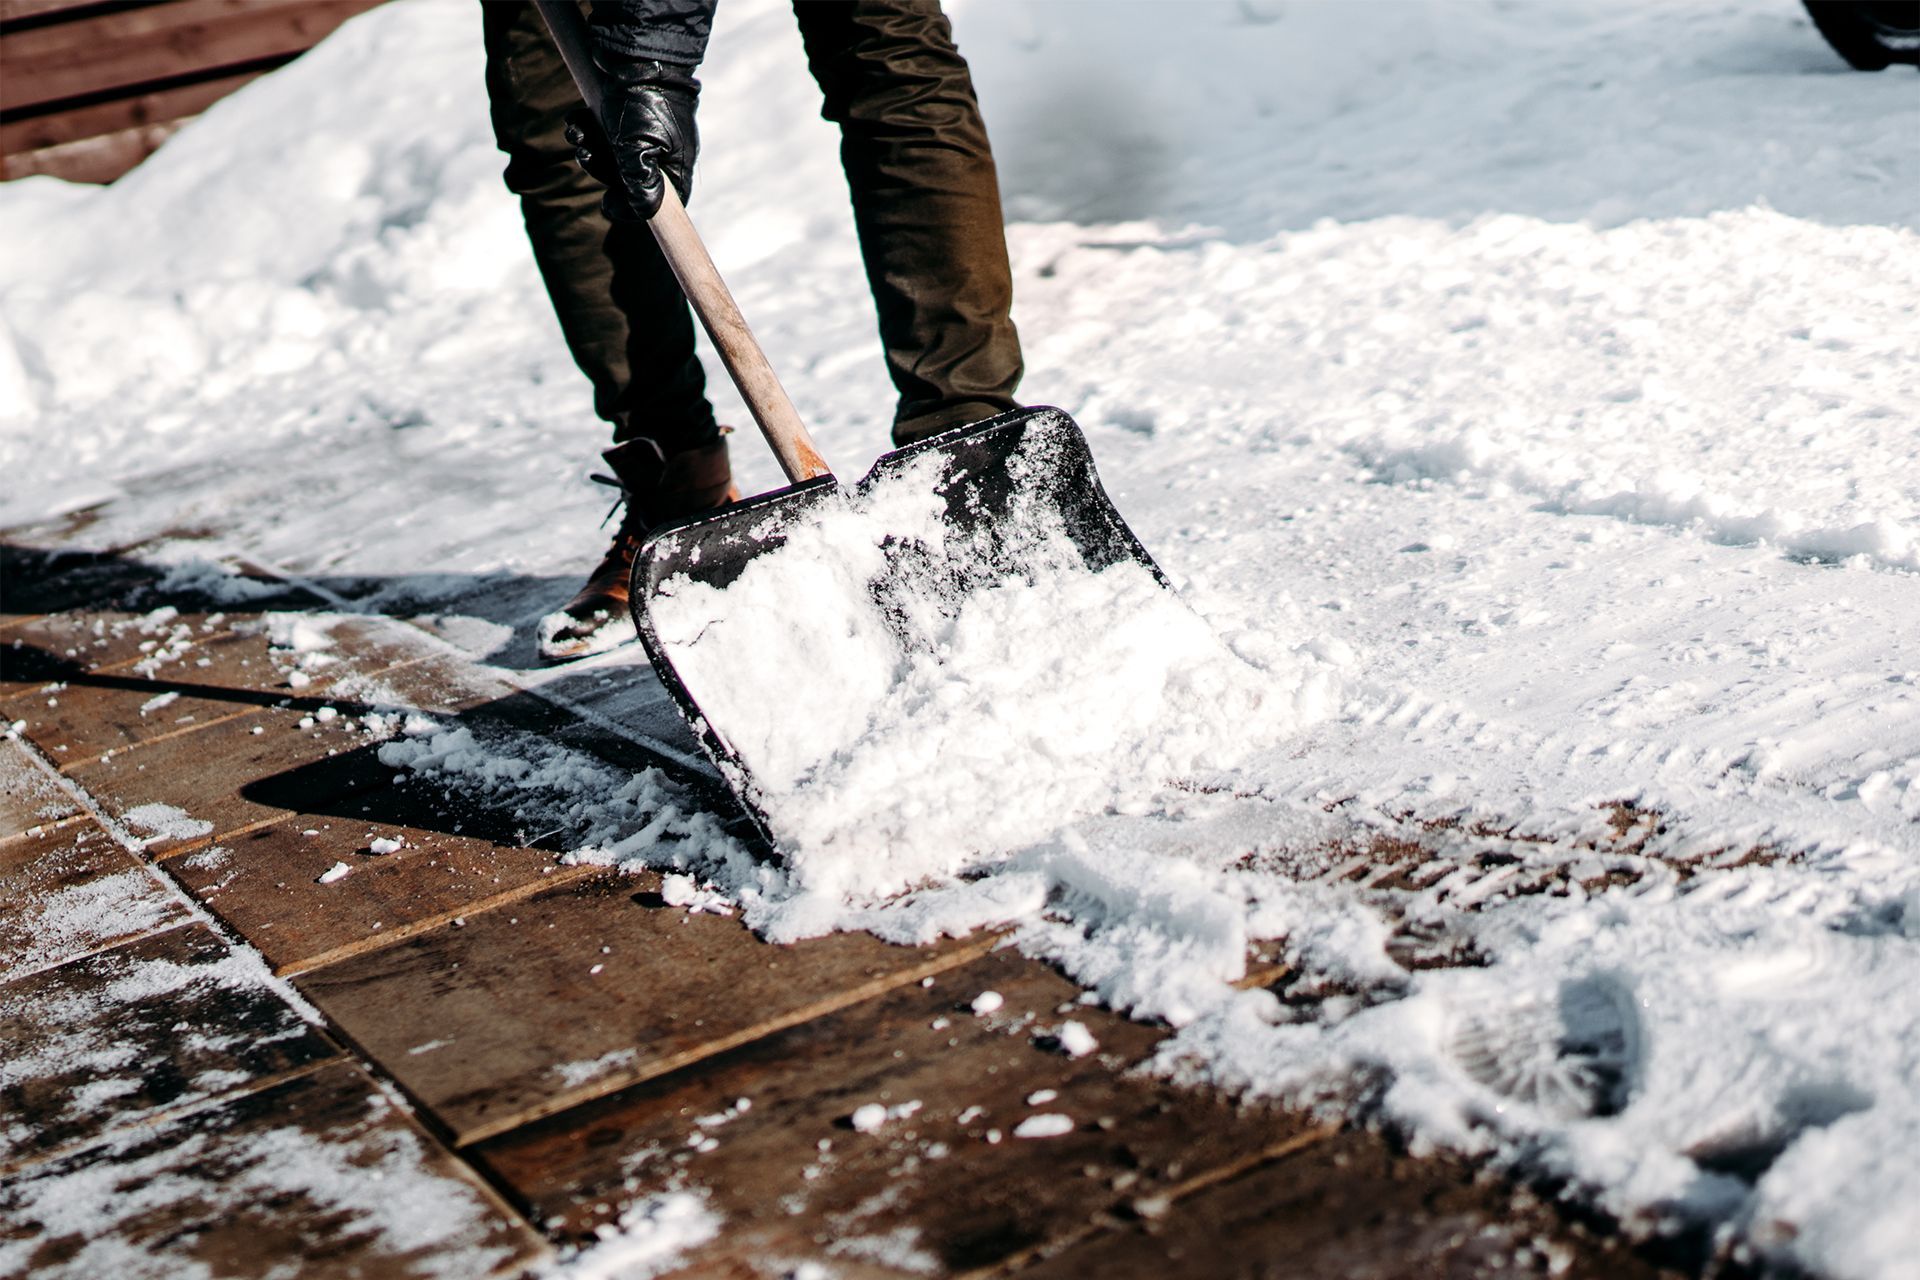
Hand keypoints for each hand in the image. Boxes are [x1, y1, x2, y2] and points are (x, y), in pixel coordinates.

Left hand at [565, 56, 697, 221]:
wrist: (634, 54)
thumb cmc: (643, 101)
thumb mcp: (640, 148)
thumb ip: (640, 184)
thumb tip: (644, 211)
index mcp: (674, 166)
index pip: (660, 205)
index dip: (632, 209)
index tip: (608, 203)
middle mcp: (661, 155)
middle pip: (628, 182)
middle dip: (600, 170)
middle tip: (587, 156)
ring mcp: (643, 136)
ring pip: (611, 158)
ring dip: (588, 149)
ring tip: (578, 134)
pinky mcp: (625, 119)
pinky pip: (603, 135)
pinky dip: (586, 130)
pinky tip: (578, 120)